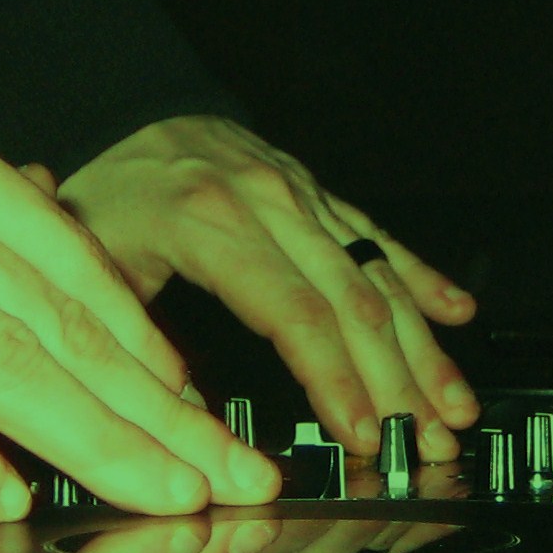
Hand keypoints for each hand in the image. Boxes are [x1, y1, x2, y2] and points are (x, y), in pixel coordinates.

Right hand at [0, 56, 281, 518]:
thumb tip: (19, 215)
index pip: (61, 252)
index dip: (139, 336)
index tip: (190, 395)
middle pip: (59, 319)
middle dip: (159, 407)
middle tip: (227, 470)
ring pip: (6, 363)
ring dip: (97, 441)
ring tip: (163, 496)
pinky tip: (7, 497)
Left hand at [59, 115, 478, 458]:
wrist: (118, 112)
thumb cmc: (103, 196)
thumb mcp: (96, 273)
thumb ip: (138, 349)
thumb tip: (179, 428)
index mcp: (209, 221)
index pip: (293, 313)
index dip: (335, 380)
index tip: (361, 432)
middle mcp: (268, 201)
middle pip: (352, 303)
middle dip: (399, 383)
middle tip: (426, 440)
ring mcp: (300, 194)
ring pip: (377, 276)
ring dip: (423, 348)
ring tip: (453, 404)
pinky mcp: (317, 192)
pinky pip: (379, 238)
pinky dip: (423, 279)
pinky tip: (456, 313)